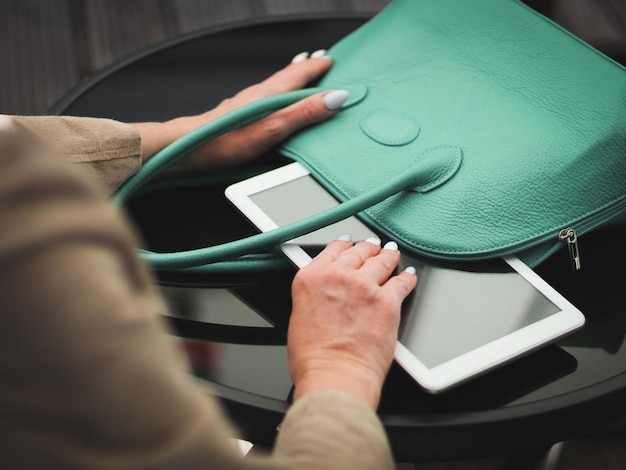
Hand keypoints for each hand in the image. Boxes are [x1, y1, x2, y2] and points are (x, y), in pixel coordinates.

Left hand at [131, 51, 344, 168]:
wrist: (191, 148)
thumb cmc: (226, 140)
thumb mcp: (273, 128)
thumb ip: (304, 112)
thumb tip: (335, 98)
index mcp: (271, 93)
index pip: (300, 73)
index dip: (318, 66)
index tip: (331, 61)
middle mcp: (260, 94)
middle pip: (289, 77)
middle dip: (307, 70)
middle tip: (322, 64)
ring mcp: (248, 104)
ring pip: (277, 88)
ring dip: (293, 83)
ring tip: (304, 82)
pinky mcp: (240, 116)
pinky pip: (267, 101)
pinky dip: (279, 98)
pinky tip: (276, 107)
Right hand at [288, 236, 417, 408]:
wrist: (335, 377)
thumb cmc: (313, 359)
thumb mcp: (299, 317)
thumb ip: (314, 296)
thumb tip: (326, 295)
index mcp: (310, 279)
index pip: (331, 250)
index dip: (344, 244)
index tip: (349, 244)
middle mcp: (337, 276)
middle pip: (358, 251)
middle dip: (368, 249)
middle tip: (374, 248)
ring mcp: (364, 286)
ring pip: (382, 260)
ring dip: (388, 256)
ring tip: (392, 254)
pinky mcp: (387, 301)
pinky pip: (403, 281)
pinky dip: (407, 278)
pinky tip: (409, 276)